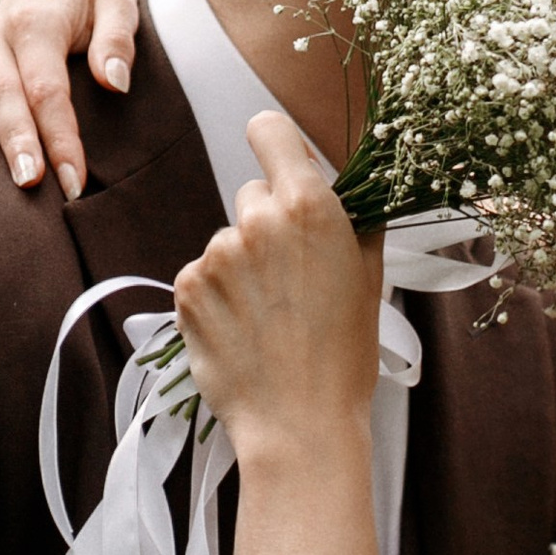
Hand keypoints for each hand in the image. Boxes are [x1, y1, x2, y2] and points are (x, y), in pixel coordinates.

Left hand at [172, 114, 377, 467]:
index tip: (282, 163)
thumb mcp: (369, 279)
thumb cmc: (343, 356)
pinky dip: (217, 296)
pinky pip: (201, 274)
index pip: (270, 130)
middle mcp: (257, 220)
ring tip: (269, 317)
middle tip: (291, 276)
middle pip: (252, 193)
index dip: (275, 143)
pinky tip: (243, 330)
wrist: (299, 423)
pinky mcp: (186, 287)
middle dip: (268, 222)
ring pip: (227, 240)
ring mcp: (216, 254)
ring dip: (242, 266)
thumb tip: (350, 191)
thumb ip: (355, 222)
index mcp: (310, 208)